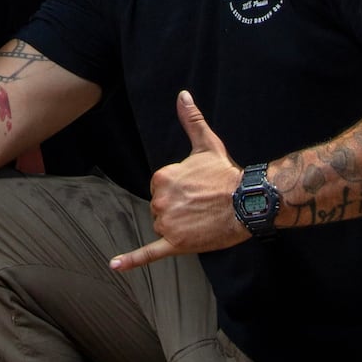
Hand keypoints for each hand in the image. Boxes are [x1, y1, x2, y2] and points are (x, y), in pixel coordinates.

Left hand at [110, 91, 246, 268]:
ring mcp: (167, 223)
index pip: (160, 189)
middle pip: (160, 209)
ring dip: (179, 227)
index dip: (179, 191)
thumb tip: (183, 95)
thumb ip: (190, 120)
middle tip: (202, 204)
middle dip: (179, 209)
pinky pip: (149, 253)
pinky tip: (114, 266)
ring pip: (163, 227)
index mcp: (161, 177)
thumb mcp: (206, 144)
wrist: (247, 202)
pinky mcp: (176, 244)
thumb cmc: (226, 174)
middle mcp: (160, 200)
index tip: (197, 188)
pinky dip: (131, 260)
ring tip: (202, 218)